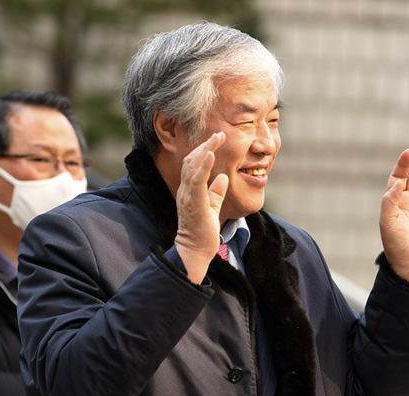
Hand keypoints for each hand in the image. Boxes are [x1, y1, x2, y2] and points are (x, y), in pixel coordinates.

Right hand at [174, 132, 228, 282]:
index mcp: (189, 190)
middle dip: (206, 145)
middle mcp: (185, 190)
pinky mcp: (194, 202)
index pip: (194, 165)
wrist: (195, 250)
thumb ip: (216, 192)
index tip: (217, 139)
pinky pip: (197, 180)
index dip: (204, 150)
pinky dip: (204, 165)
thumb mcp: (212, 207)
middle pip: (192, 161)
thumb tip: (223, 177)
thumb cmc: (203, 231)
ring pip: (193, 166)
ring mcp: (188, 195)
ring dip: (205, 150)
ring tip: (217, 138)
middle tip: (219, 133)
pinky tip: (211, 154)